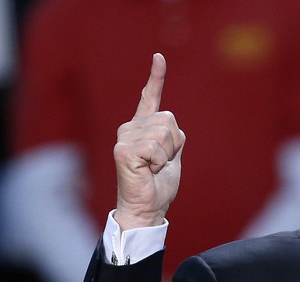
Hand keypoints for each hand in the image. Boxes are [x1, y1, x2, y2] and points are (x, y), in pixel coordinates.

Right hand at [113, 53, 184, 229]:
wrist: (147, 207)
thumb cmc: (158, 185)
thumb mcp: (171, 157)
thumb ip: (173, 140)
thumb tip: (175, 129)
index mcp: (142, 127)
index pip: (150, 97)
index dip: (156, 77)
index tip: (159, 57)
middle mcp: (129, 127)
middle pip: (169, 120)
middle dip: (174, 145)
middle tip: (161, 164)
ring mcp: (125, 137)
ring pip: (165, 132)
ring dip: (167, 155)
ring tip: (154, 168)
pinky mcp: (123, 149)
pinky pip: (157, 148)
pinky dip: (160, 163)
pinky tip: (149, 171)